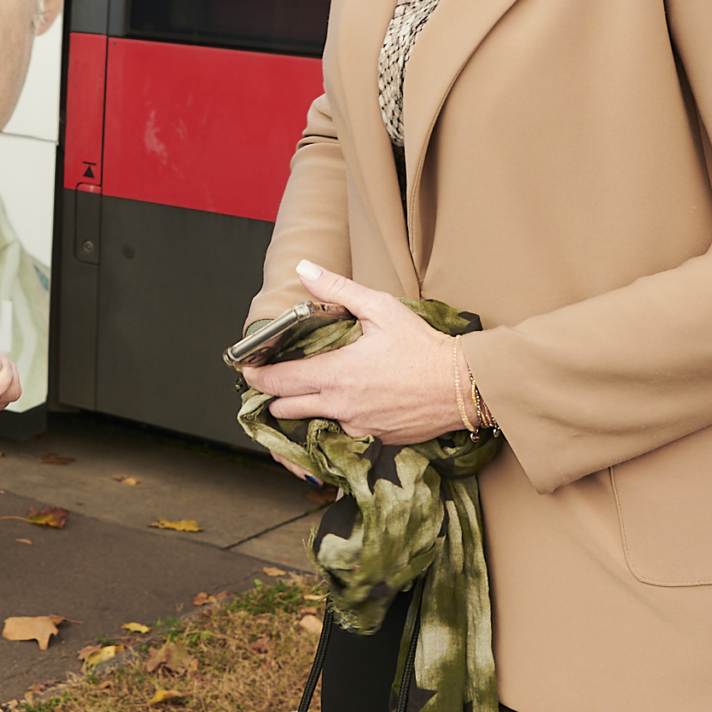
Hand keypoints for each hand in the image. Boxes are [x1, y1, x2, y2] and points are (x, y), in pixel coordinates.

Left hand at [238, 260, 465, 443]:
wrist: (463, 386)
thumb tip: (304, 270)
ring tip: (309, 392)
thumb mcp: (380, 308)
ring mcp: (357, 427)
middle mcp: (341, 406)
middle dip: (275, 396)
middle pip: (286, 409)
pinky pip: (342, 433)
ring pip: (313, 423)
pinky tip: (344, 404)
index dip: (257, 377)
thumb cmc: (423, 347)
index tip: (248, 371)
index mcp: (336, 374)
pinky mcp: (375, 440)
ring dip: (305, 410)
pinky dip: (335, 421)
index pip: (279, 382)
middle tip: (274, 382)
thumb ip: (337, 289)